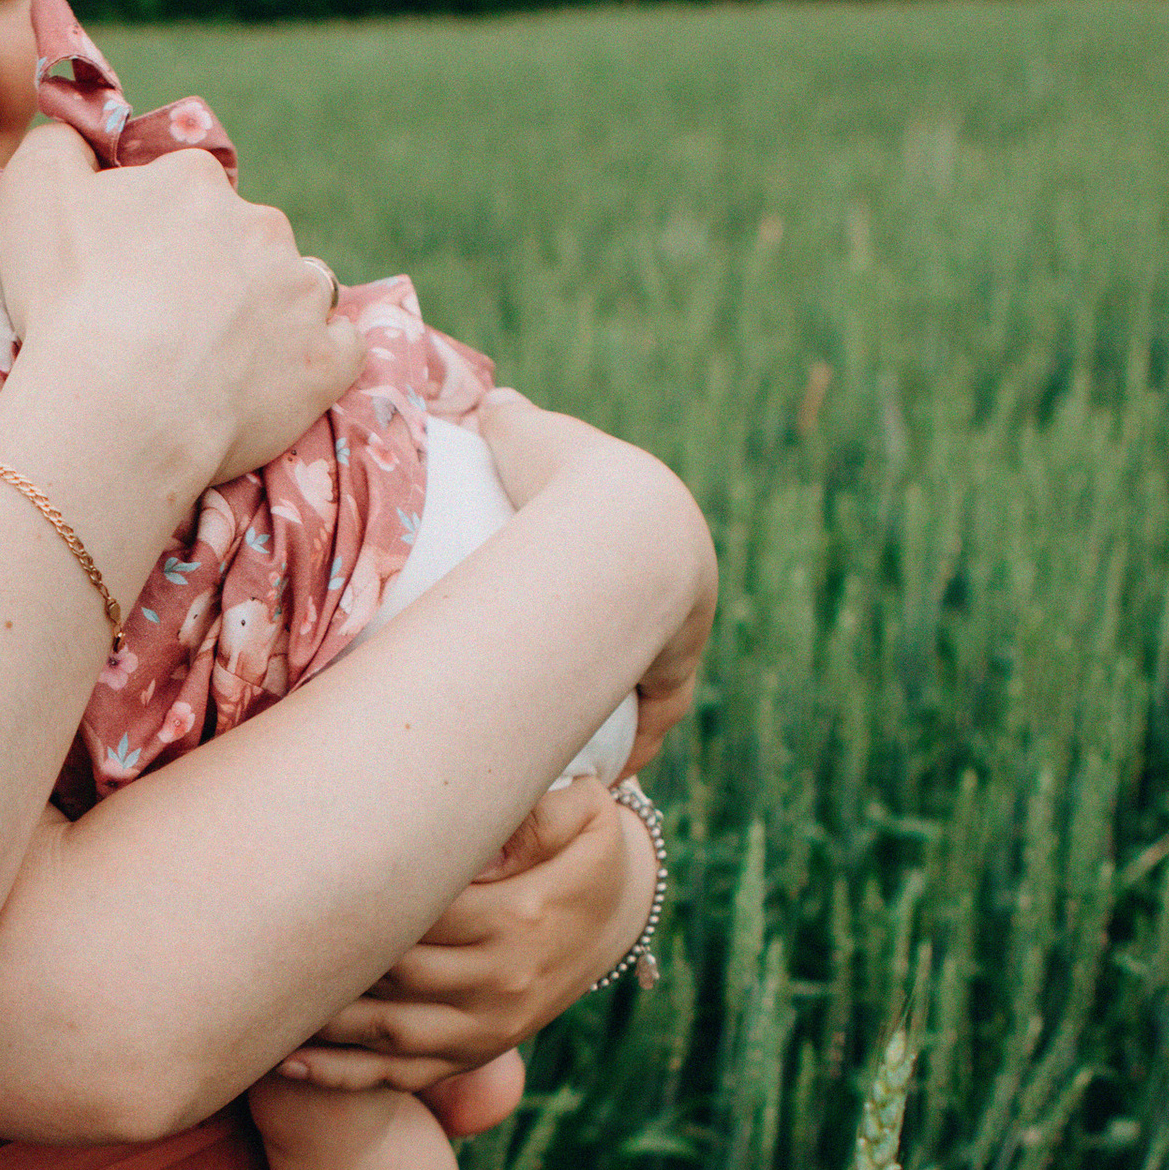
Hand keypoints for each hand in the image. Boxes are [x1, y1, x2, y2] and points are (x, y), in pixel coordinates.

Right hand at [0, 124, 360, 489]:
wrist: (120, 407)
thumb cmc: (69, 299)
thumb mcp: (32, 190)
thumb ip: (59, 145)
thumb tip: (81, 136)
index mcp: (197, 180)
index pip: (183, 193)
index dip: (153, 235)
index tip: (127, 278)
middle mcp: (263, 223)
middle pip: (241, 239)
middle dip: (212, 272)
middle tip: (162, 327)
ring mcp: (303, 291)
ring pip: (293, 288)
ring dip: (266, 311)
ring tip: (215, 359)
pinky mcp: (328, 359)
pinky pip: (337, 348)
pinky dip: (309, 361)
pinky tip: (270, 381)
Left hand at [271, 778, 654, 1089]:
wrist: (616, 914)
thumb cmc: (586, 849)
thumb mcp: (588, 815)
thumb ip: (537, 811)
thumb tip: (482, 827)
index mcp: (518, 918)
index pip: (422, 912)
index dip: (362, 902)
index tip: (299, 878)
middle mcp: (499, 983)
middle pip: (393, 975)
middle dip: (328, 961)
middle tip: (251, 936)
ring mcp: (485, 1028)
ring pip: (386, 1034)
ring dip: (320, 1024)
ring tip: (252, 1004)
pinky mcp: (473, 1055)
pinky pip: (400, 1076)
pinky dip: (342, 1076)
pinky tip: (285, 1062)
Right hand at [479, 387, 711, 771]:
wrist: (614, 524)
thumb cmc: (562, 473)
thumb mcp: (525, 432)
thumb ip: (505, 417)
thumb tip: (490, 403)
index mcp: (644, 520)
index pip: (622, 559)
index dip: (591, 582)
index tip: (558, 611)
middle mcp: (672, 577)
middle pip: (636, 624)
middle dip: (605, 650)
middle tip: (553, 679)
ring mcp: (678, 627)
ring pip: (645, 677)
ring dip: (613, 704)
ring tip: (567, 734)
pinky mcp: (677, 670)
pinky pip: (654, 715)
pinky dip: (628, 741)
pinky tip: (602, 765)